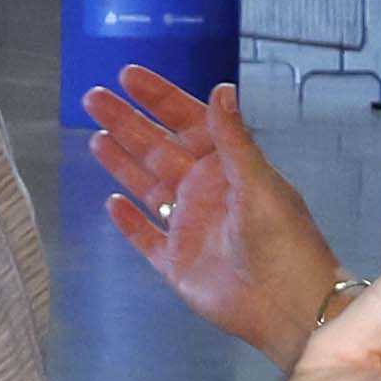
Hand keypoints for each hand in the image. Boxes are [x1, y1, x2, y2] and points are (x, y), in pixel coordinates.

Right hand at [85, 65, 343, 357]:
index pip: (187, 122)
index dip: (159, 98)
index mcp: (228, 167)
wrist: (287, 305)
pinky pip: (146, 237)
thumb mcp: (259, 183)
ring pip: (147, 187)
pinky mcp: (176, 263)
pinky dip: (129, 221)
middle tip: (93, 98)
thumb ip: (234, 138)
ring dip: (122, 162)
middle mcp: (205, 191)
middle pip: (157, 148)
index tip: (129, 75)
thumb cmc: (284, 241)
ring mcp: (189, 226)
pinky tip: (112, 202)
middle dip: (127, 123)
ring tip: (94, 136)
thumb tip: (220, 88)